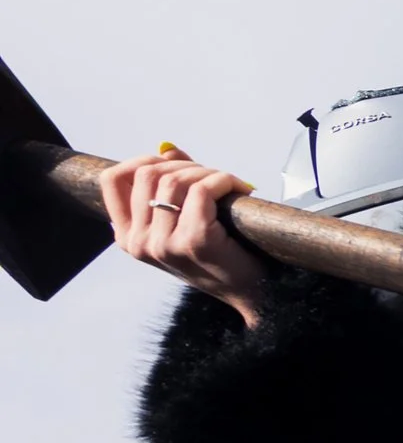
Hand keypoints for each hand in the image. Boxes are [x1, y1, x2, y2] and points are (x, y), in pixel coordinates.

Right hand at [97, 145, 271, 325]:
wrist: (251, 293)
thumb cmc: (219, 255)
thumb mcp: (182, 221)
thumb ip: (170, 186)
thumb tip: (167, 149)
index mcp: (128, 237)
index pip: (112, 181)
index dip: (142, 161)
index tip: (170, 163)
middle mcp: (139, 242)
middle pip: (148, 174)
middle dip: (184, 166)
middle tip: (211, 177)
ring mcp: (163, 244)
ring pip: (176, 179)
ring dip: (208, 173)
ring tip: (227, 185)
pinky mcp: (193, 240)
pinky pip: (203, 190)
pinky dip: (224, 180)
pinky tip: (239, 189)